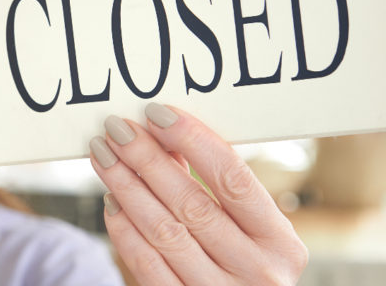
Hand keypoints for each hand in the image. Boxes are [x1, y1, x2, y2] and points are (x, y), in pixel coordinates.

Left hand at [89, 103, 307, 284]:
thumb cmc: (245, 266)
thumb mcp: (251, 232)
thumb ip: (217, 191)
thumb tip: (165, 136)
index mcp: (280, 243)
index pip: (233, 178)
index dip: (193, 141)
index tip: (157, 114)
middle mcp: (256, 272)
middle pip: (192, 203)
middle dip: (148, 159)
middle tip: (118, 129)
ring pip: (164, 231)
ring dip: (128, 187)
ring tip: (104, 156)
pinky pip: (146, 264)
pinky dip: (124, 228)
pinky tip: (111, 200)